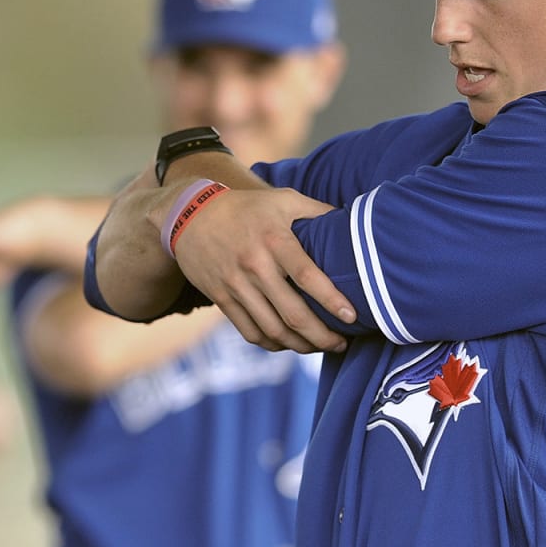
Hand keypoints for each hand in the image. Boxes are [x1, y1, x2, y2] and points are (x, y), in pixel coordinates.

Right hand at [165, 187, 356, 352]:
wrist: (191, 215)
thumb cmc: (247, 207)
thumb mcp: (282, 199)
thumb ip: (318, 211)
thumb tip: (355, 222)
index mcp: (274, 239)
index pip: (307, 276)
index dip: (332, 300)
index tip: (352, 316)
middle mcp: (254, 265)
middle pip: (292, 314)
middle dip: (322, 336)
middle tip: (341, 343)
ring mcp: (236, 285)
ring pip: (273, 330)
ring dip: (300, 346)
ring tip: (320, 347)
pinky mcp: (221, 299)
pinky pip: (250, 332)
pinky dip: (273, 344)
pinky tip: (289, 344)